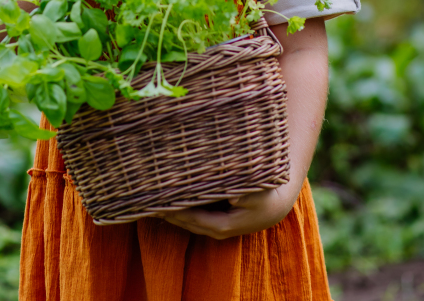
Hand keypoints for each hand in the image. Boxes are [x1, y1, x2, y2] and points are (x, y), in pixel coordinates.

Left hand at [154, 185, 296, 238]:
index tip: (159, 200)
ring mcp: (215, 226)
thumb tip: (233, 195)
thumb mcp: (260, 193)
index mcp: (223, 224)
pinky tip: (169, 197)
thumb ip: (246, 194)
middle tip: (146, 199)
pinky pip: (193, 215)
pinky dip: (180, 208)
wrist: (277, 204)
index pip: (192, 218)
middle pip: (185, 222)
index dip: (175, 211)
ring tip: (152, 198)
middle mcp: (216, 229)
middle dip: (166, 212)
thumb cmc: (266, 196)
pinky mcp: (216, 220)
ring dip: (170, 211)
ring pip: (187, 220)